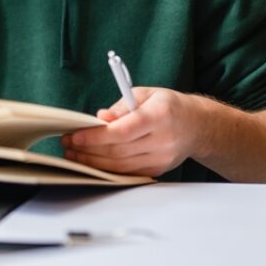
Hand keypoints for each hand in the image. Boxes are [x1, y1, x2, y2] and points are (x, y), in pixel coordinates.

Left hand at [62, 87, 205, 177]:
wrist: (198, 126)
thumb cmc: (169, 106)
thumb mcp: (146, 94)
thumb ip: (121, 106)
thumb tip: (100, 119)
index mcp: (159, 116)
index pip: (122, 131)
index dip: (95, 136)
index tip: (75, 136)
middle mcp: (162, 140)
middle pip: (118, 151)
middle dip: (88, 149)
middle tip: (68, 144)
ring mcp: (161, 158)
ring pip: (120, 166)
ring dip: (93, 162)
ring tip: (74, 154)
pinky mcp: (158, 170)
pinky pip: (128, 172)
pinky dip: (107, 169)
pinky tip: (92, 162)